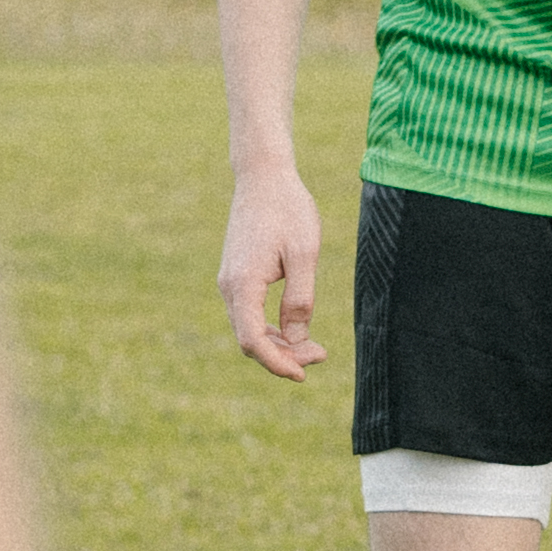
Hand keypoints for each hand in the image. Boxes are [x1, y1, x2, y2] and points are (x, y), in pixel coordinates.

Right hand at [218, 170, 324, 382]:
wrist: (263, 177)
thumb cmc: (288, 209)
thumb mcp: (304, 254)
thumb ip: (300, 299)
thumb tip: (296, 339)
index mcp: (243, 283)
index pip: (253, 341)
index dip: (277, 363)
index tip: (304, 374)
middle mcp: (229, 286)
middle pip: (250, 340)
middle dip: (284, 356)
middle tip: (321, 355)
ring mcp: (230, 282)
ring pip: (249, 329)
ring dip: (278, 344)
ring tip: (314, 347)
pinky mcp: (236, 276)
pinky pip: (249, 314)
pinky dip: (270, 328)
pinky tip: (294, 329)